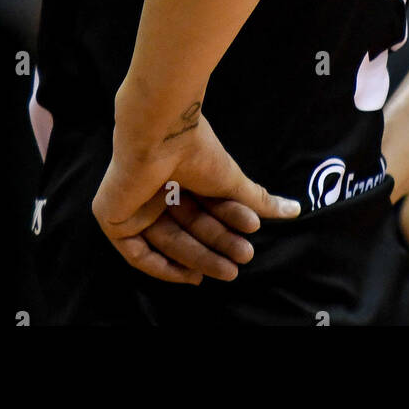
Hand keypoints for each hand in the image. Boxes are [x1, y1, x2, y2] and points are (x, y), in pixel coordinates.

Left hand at [91, 108, 300, 284]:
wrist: (160, 133)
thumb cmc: (194, 150)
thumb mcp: (230, 181)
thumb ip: (256, 199)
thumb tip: (295, 210)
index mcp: (177, 175)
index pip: (203, 210)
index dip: (226, 228)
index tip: (249, 243)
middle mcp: (154, 189)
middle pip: (188, 228)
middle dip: (217, 246)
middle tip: (243, 259)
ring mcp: (132, 204)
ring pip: (167, 242)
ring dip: (199, 258)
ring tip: (230, 268)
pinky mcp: (113, 216)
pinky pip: (137, 253)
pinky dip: (162, 267)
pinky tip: (189, 276)